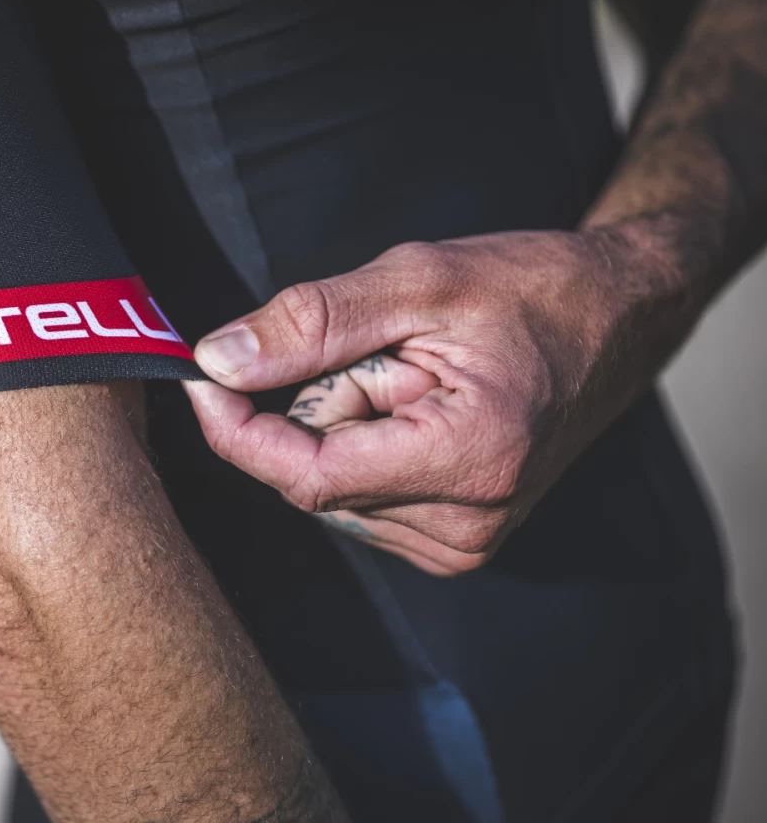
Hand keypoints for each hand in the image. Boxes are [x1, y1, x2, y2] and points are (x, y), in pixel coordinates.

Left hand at [183, 228, 686, 575]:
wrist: (619, 319)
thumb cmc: (531, 289)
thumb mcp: (418, 280)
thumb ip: (311, 324)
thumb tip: (218, 361)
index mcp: (468, 458)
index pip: (305, 476)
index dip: (239, 431)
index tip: (202, 380)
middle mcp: (467, 523)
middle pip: (313, 478)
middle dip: (322, 405)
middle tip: (388, 352)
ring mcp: (463, 542)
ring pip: (330, 491)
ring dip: (346, 426)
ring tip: (417, 379)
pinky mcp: (455, 542)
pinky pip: (357, 498)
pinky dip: (364, 447)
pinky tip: (418, 410)